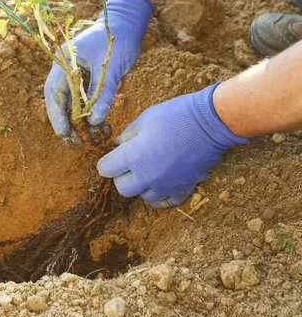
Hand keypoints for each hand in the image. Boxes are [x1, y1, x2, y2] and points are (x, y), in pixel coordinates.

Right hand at [44, 0, 152, 143]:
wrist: (128, 23)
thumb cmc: (117, 39)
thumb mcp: (111, 67)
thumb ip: (103, 93)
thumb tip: (95, 121)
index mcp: (65, 62)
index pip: (54, 93)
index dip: (56, 116)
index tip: (64, 134)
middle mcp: (68, 70)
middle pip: (62, 102)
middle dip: (68, 124)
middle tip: (75, 144)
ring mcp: (79, 76)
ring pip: (75, 104)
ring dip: (82, 123)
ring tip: (91, 141)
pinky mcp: (91, 80)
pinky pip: (88, 101)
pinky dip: (94, 114)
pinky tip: (102, 129)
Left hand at [97, 84, 248, 206]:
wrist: (210, 122)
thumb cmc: (176, 114)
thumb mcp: (146, 118)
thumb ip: (130, 134)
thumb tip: (119, 143)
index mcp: (134, 156)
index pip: (106, 169)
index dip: (106, 162)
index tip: (112, 157)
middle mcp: (147, 176)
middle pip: (123, 189)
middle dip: (121, 177)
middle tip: (128, 164)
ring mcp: (166, 185)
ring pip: (144, 197)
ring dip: (142, 186)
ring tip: (149, 171)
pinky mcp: (183, 188)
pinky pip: (167, 201)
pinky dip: (162, 194)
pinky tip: (163, 182)